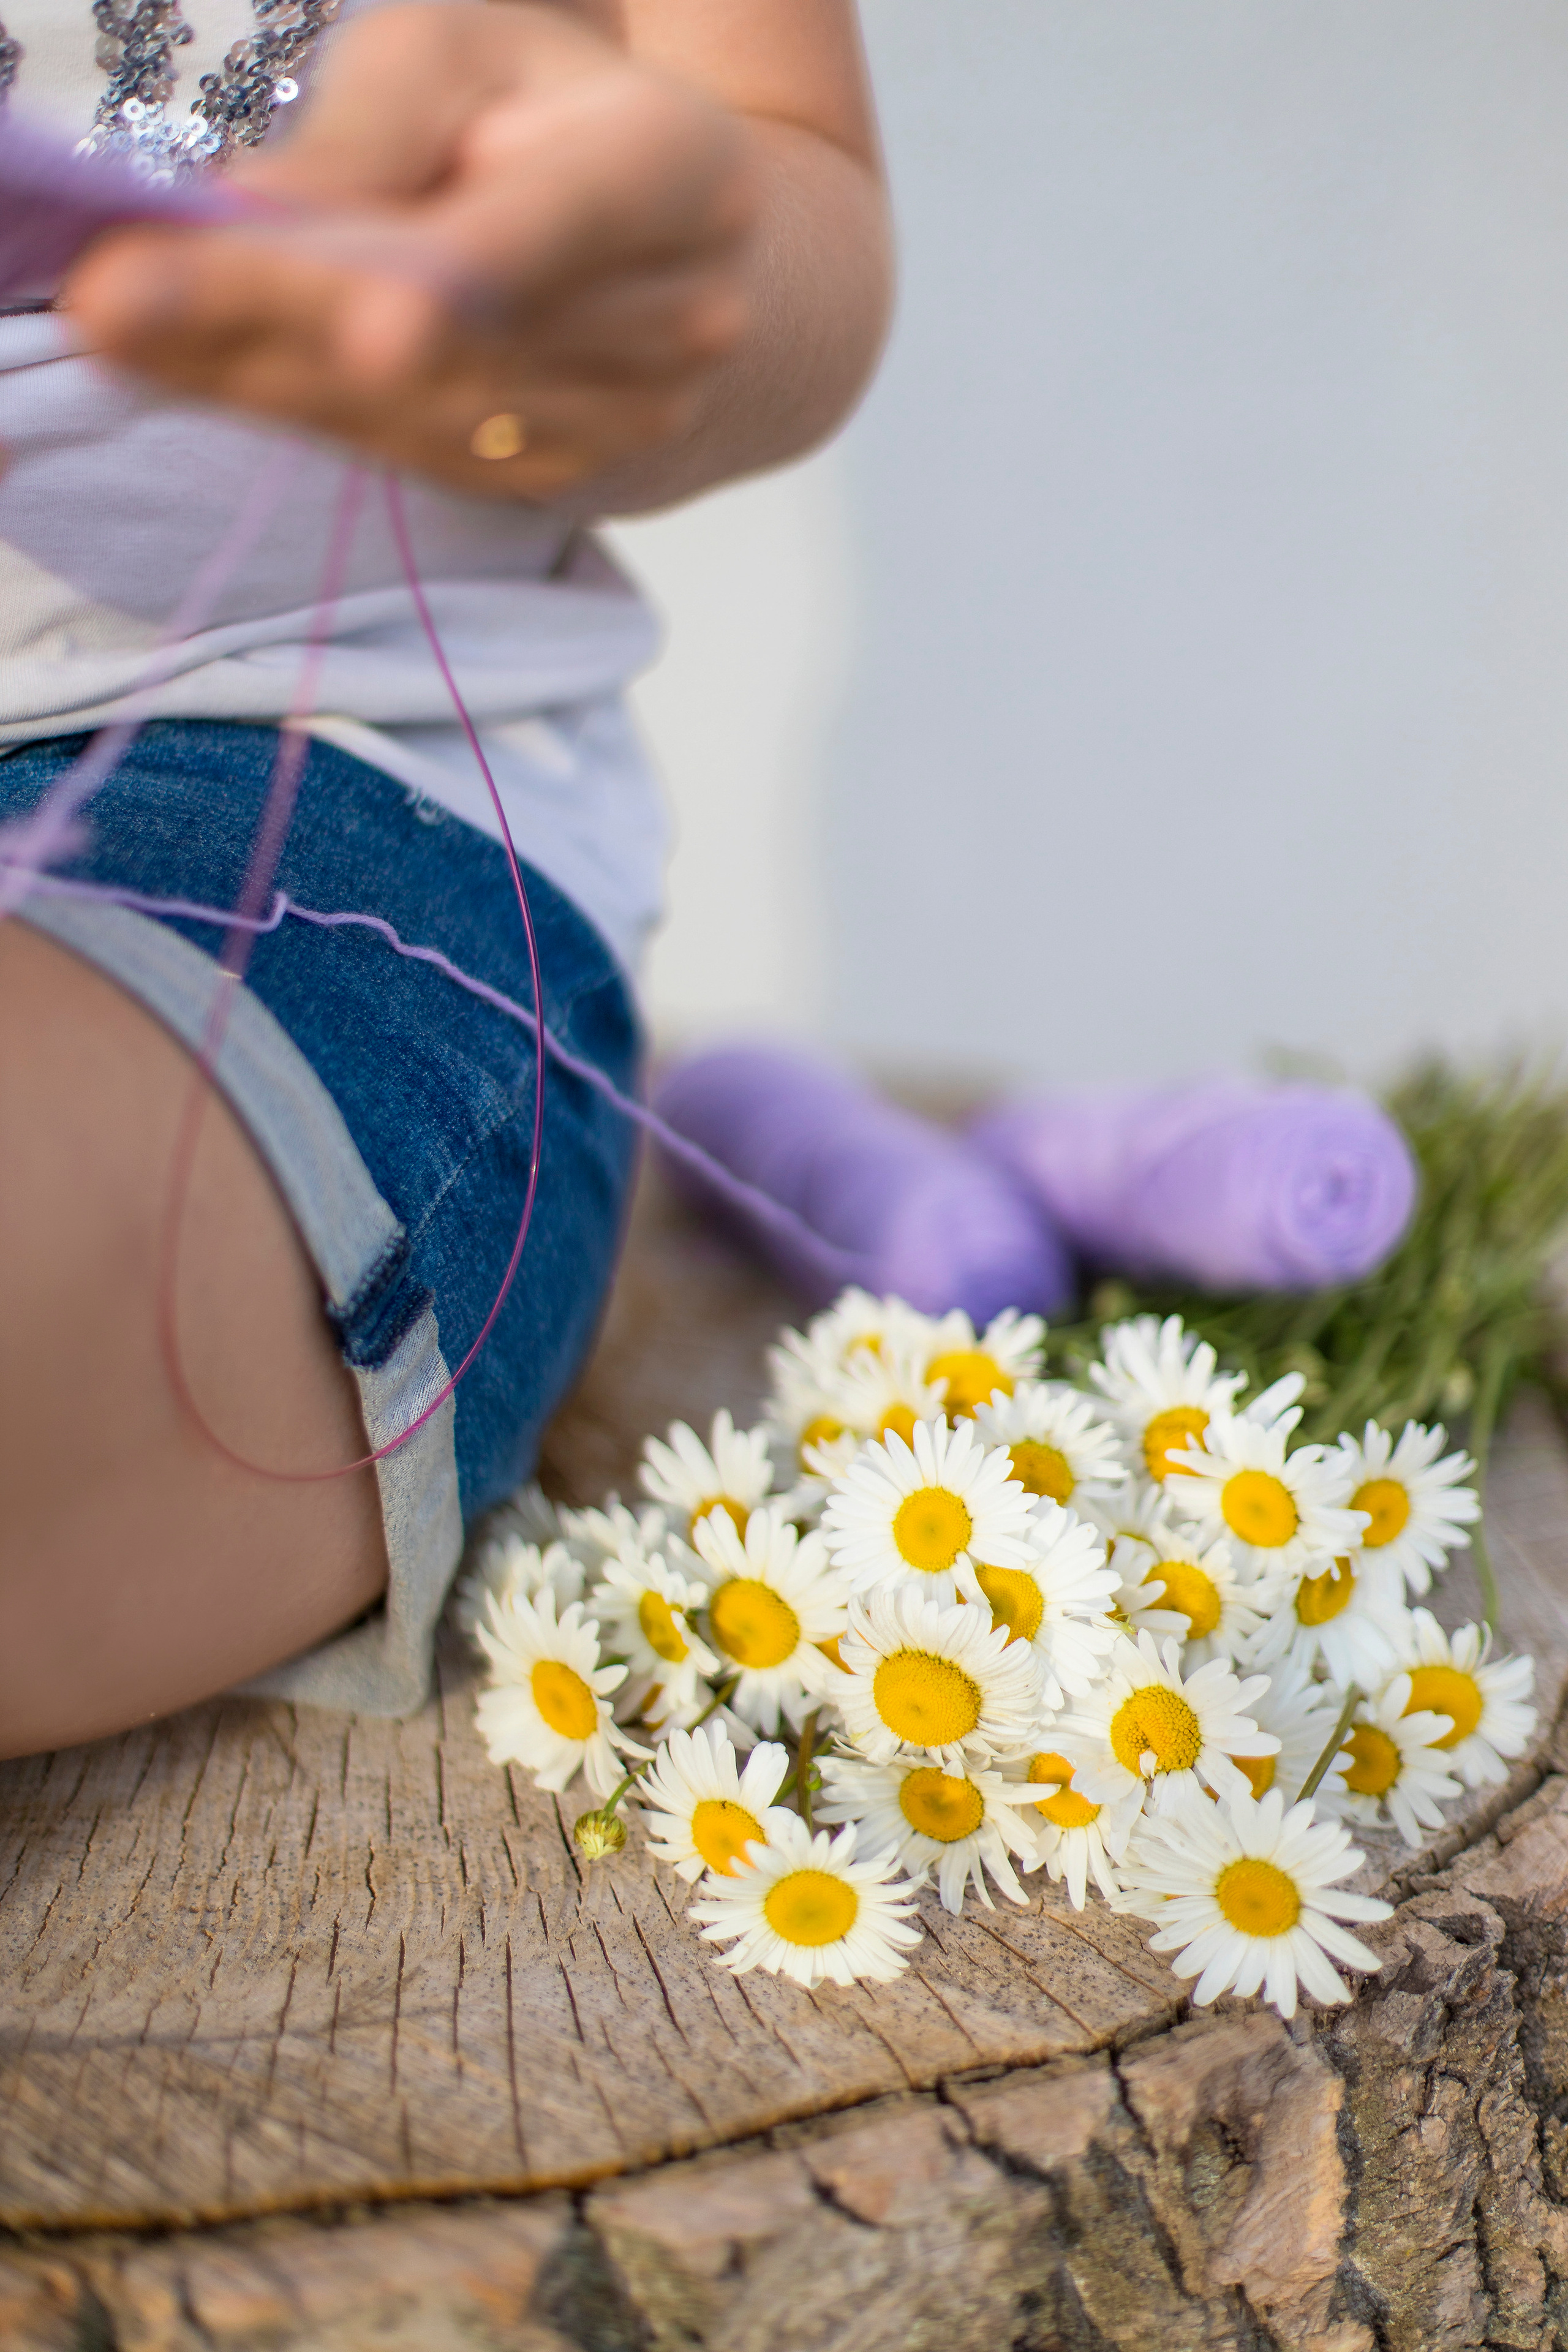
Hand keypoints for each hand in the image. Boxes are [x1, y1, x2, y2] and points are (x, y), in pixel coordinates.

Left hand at [65, 3, 761, 500]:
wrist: (709, 265)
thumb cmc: (560, 121)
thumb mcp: (471, 55)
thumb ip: (374, 126)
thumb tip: (255, 214)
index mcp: (670, 175)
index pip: (555, 229)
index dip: (459, 283)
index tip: (372, 332)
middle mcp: (674, 321)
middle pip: (450, 339)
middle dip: (275, 321)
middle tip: (120, 306)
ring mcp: (626, 424)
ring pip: (415, 413)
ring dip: (257, 374)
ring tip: (127, 327)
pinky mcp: (560, 484)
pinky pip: (406, 453)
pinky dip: (294, 407)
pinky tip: (201, 365)